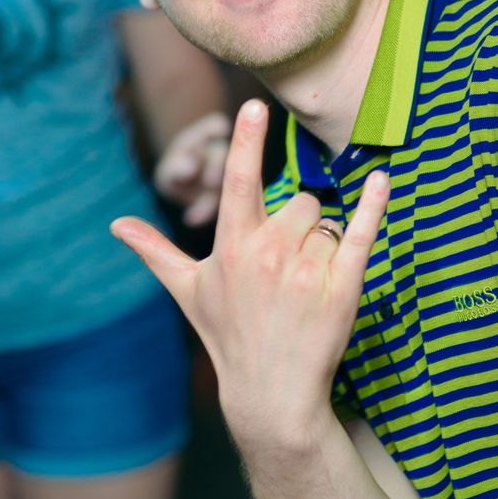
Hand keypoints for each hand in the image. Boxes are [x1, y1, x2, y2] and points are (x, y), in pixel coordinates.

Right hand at [114, 100, 388, 449]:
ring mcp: (307, 271)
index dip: (246, 142)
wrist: (271, 393)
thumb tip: (116, 226)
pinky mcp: (343, 286)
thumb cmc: (228, 337)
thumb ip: (155, 251)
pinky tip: (380, 180)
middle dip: (298, 224)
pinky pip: (361, 232)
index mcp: (231, 249)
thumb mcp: (189, 292)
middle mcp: (268, 254)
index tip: (255, 105)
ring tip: (306, 286)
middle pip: (299, 201)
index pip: (239, 182)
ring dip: (322, 243)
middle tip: (287, 269)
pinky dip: (373, 204)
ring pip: (326, 222)